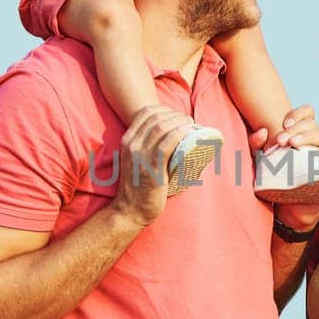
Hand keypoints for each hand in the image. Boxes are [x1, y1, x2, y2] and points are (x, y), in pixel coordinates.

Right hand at [109, 105, 192, 229]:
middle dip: (176, 114)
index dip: (165, 109)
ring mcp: (140, 157)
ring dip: (180, 122)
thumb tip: (170, 134)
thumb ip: (146, 146)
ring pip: (161, 128)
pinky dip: (178, 134)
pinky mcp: (152, 170)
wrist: (129, 210)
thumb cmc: (138, 186)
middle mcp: (132, 145)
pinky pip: (166, 146)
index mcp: (127, 140)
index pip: (145, 112)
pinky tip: (187, 132)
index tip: (176, 115)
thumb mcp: (135, 160)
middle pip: (156, 117)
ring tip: (191, 125)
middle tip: (188, 121)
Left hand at [250, 105, 318, 230]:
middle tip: (281, 140)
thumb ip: (255, 146)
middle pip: (312, 125)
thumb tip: (262, 132)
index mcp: (301, 135)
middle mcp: (315, 142)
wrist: (287, 210)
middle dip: (296, 130)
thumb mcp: (260, 163)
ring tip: (294, 144)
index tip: (284, 123)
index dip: (298, 114)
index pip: (307, 114)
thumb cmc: (275, 182)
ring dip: (309, 137)